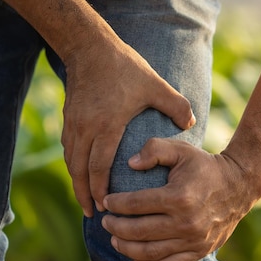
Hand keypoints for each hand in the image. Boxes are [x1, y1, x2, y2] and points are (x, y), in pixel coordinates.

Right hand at [61, 39, 195, 217]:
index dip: (101, 190)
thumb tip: (191, 124)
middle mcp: (85, 129)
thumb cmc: (124, 67)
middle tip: (93, 214)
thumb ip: (176, 105)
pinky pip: (68, 149)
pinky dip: (73, 165)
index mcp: (106, 125)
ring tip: (85, 200)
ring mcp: (74, 123)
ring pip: (71, 161)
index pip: (99, 167)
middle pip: (80, 171)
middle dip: (85, 195)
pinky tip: (80, 173)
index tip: (106, 206)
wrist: (89, 47)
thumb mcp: (155, 85)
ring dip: (77, 183)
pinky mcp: (69, 117)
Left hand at [101, 138, 259, 260]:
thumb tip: (130, 164)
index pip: (136, 204)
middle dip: (116, 228)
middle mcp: (186, 222)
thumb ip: (154, 149)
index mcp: (178, 196)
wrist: (239, 186)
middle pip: (139, 231)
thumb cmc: (204, 166)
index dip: (115, 204)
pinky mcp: (199, 251)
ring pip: (150, 252)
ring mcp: (193, 240)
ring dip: (126, 248)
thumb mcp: (181, 149)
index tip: (106, 202)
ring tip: (114, 239)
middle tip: (106, 222)